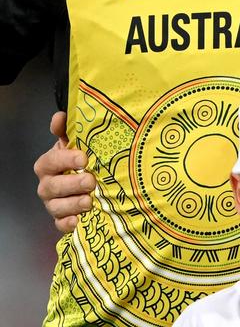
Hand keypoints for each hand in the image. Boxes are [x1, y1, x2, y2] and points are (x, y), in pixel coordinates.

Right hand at [33, 111, 93, 232]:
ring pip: (56, 207)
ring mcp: (53, 204)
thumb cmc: (82, 160)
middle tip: (91, 181)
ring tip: (90, 201)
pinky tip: (79, 221)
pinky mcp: (62, 220)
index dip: (65, 159)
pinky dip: (68, 224)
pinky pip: (60, 225)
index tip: (84, 158)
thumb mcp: (77, 143)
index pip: (51, 161)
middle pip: (52, 186)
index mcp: (50, 164)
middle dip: (72, 184)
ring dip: (73, 204)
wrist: (91, 183)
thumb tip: (60, 116)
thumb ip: (68, 130)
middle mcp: (48, 185)